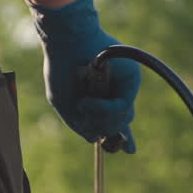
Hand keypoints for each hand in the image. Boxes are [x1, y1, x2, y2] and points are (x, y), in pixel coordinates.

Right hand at [30, 0, 140, 152]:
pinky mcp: (131, 79)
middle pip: (120, 125)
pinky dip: (103, 109)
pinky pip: (122, 106)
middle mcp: (115, 93)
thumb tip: (94, 139)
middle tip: (85, 114)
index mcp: (102, 98)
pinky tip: (87, 101)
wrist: (66, 42)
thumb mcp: (64, 104)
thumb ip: (79, 123)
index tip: (129, 150)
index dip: (124, 138)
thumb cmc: (61, 69)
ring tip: (83, 105)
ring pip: (122, 120)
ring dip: (100, 119)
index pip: (117, 121)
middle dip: (102, 129)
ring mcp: (124, 86)